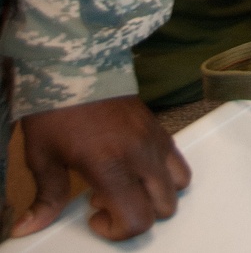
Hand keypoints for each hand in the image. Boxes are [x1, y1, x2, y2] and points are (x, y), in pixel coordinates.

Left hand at [13, 96, 190, 241]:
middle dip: (140, 213)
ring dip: (158, 192)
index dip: (118, 231)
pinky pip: (176, 156)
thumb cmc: (57, 107)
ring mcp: (153, 136)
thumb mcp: (42, 155)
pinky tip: (134, 163)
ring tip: (125, 182)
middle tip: (107, 200)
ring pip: (180, 180)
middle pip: (164, 205)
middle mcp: (140, 153)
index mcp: (111, 165)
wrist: (76, 62)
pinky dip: (164, 170)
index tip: (95, 218)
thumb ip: (46, 197)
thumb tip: (28, 227)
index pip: (137, 219)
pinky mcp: (158, 124)